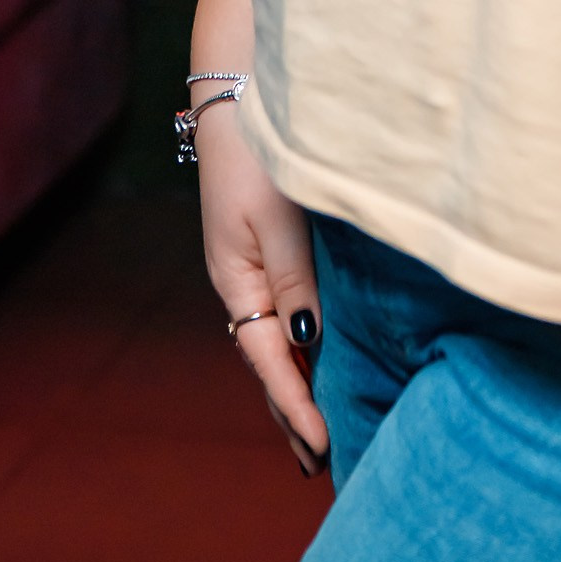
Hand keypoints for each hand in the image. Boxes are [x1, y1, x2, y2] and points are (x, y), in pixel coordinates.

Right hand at [197, 109, 329, 475]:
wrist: (238, 96)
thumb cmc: (259, 153)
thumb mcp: (278, 219)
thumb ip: (294, 281)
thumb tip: (307, 344)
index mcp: (236, 283)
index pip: (269, 364)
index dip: (296, 408)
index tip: (323, 448)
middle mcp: (240, 284)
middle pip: (265, 365)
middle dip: (289, 414)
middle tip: (318, 465)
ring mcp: (249, 268)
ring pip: (272, 345)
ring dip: (293, 387)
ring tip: (316, 432)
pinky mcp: (264, 250)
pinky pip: (279, 316)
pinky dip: (295, 351)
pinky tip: (314, 361)